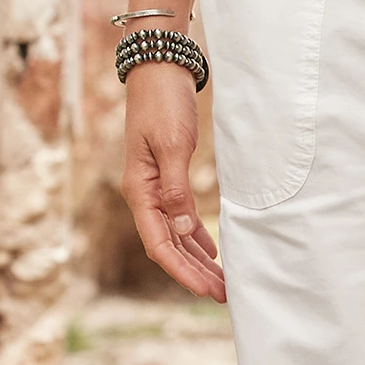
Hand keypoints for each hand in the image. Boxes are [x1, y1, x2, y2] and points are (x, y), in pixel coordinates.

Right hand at [121, 62, 224, 301]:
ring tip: (222, 282)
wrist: (159, 69)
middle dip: (195, 274)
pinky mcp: (169, 179)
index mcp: (140, 192)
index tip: (205, 291)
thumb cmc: (163, 103)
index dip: (182, 272)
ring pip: (176, 237)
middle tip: (224, 295)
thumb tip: (183, 229)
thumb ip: (177, 189)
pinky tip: (213, 252)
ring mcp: (156, 189)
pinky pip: (181, 219)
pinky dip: (197, 237)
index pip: (159, 245)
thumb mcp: (172, 145)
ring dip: (198, 260)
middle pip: (169, 247)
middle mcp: (145, 196)